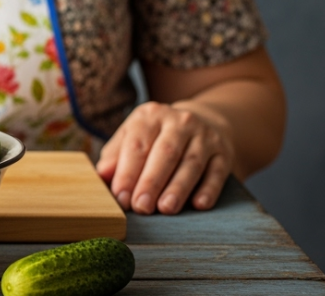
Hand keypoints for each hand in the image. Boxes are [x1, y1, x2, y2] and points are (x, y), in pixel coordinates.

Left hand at [95, 101, 233, 214]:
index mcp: (150, 116)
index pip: (137, 145)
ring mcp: (204, 136)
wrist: (202, 123)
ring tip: (166, 209)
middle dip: (151, 182)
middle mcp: (179, 121)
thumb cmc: (156, 138)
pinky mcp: (223, 152)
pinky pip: (217, 171)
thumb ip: (116, 156)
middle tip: (141, 207)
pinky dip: (208, 189)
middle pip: (165, 153)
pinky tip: (199, 204)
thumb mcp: (133, 137)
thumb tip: (101, 176)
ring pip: (191, 163)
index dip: (128, 173)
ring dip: (178, 188)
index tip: (121, 198)